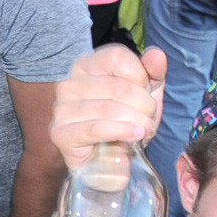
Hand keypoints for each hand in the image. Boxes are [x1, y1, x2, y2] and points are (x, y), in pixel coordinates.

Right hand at [51, 45, 165, 170]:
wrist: (107, 162)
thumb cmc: (123, 123)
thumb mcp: (145, 95)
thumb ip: (152, 73)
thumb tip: (156, 54)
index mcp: (86, 66)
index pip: (116, 57)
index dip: (140, 76)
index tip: (146, 94)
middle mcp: (68, 83)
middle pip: (117, 86)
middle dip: (144, 105)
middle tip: (150, 119)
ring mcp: (61, 108)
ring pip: (109, 108)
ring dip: (136, 121)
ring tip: (144, 130)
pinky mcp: (60, 133)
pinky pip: (96, 128)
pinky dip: (122, 132)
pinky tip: (135, 136)